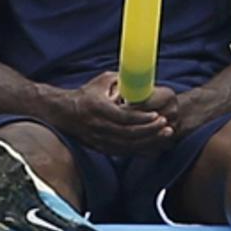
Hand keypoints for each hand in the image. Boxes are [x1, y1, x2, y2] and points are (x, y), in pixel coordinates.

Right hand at [58, 72, 174, 154]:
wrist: (63, 113)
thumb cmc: (87, 94)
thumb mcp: (103, 81)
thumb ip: (123, 80)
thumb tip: (143, 79)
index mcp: (98, 108)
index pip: (123, 117)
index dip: (141, 118)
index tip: (157, 115)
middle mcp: (98, 126)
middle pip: (128, 134)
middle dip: (149, 130)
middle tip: (166, 125)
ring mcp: (99, 139)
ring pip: (127, 146)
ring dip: (148, 141)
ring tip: (165, 134)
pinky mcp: (101, 148)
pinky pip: (124, 152)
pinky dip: (140, 150)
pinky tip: (155, 145)